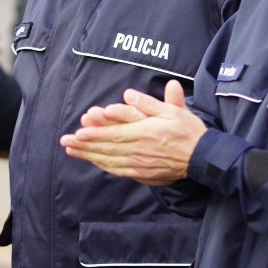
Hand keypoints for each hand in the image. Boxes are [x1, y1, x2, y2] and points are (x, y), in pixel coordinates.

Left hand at [60, 80, 207, 185]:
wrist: (202, 157)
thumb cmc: (188, 131)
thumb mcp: (173, 110)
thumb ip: (149, 103)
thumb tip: (128, 94)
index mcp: (146, 134)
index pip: (115, 135)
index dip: (95, 134)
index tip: (78, 132)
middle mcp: (140, 151)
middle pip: (107, 149)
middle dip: (85, 146)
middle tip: (66, 142)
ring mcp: (140, 165)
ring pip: (110, 161)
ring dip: (89, 156)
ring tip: (72, 151)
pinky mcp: (143, 174)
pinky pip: (119, 170)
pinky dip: (104, 166)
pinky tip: (94, 162)